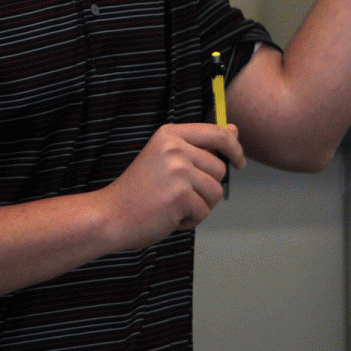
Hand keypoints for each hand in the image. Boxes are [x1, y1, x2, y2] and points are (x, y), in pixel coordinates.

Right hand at [98, 122, 245, 251]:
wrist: (111, 215)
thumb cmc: (139, 190)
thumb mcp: (166, 158)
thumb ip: (200, 145)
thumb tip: (233, 130)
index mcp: (170, 134)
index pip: (217, 133)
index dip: (234, 148)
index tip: (239, 161)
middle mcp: (174, 148)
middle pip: (220, 168)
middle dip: (207, 187)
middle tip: (180, 194)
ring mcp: (177, 171)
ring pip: (215, 191)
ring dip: (199, 205)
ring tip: (173, 205)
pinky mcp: (180, 195)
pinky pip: (204, 211)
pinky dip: (190, 220)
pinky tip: (168, 216)